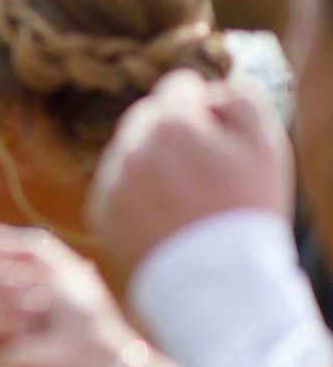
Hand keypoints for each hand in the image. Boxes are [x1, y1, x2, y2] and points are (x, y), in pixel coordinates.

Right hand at [0, 226, 137, 366]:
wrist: (95, 353)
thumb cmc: (84, 317)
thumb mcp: (58, 267)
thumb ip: (24, 246)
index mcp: (3, 308)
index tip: (33, 276)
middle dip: (1, 282)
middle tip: (38, 295)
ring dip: (6, 302)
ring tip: (36, 315)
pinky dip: (0, 324)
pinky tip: (24, 337)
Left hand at [87, 70, 289, 290]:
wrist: (215, 278)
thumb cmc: (246, 209)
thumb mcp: (265, 144)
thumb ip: (237, 100)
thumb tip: (207, 93)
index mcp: (171, 123)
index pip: (177, 87)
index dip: (200, 106)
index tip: (213, 130)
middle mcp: (131, 146)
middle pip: (148, 118)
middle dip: (173, 132)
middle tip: (203, 167)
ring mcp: (112, 180)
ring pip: (130, 151)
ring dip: (153, 161)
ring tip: (187, 196)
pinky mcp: (100, 211)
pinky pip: (118, 185)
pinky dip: (137, 192)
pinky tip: (166, 214)